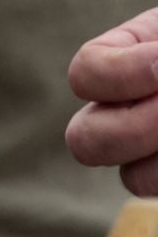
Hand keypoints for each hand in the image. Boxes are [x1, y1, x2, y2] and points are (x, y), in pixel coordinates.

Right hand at [67, 8, 157, 194]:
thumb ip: (153, 50)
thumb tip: (152, 69)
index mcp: (125, 60)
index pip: (85, 75)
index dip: (120, 74)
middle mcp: (127, 111)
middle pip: (85, 140)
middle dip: (133, 129)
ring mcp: (150, 152)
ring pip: (133, 178)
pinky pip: (157, 186)